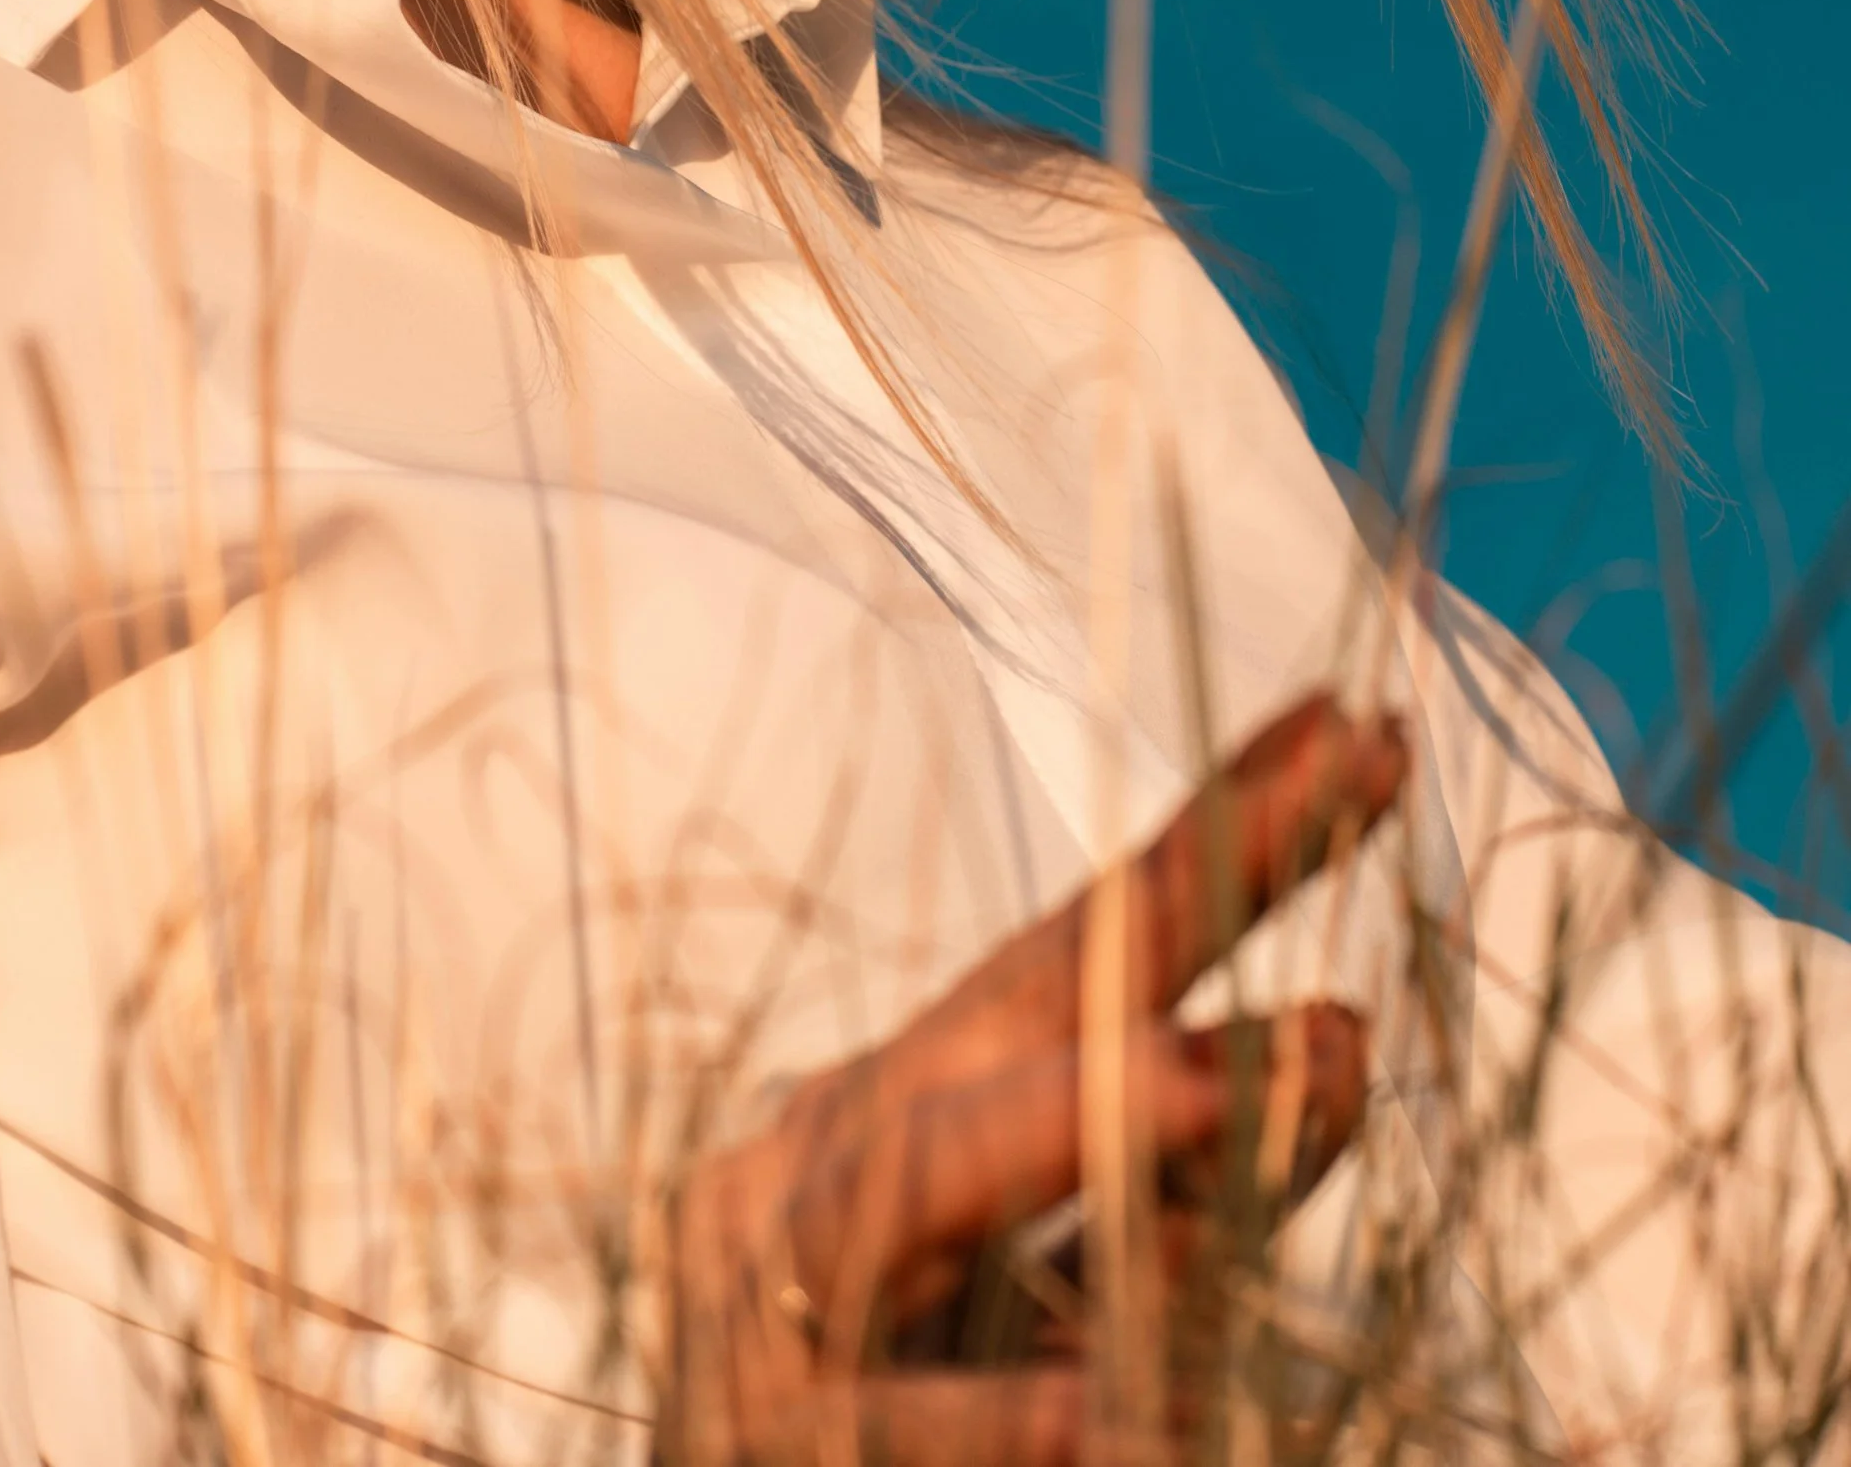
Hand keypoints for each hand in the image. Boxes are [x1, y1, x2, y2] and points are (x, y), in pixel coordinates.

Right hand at [664, 695, 1407, 1465]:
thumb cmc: (888, 1401)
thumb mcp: (1060, 1273)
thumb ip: (1193, 1179)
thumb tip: (1340, 1039)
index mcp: (905, 1099)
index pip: (1082, 943)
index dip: (1219, 836)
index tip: (1352, 729)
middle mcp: (836, 1150)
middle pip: (1031, 1001)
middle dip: (1189, 891)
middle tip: (1337, 789)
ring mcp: (784, 1288)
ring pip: (921, 1179)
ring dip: (1069, 1125)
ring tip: (1216, 1082)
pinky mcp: (772, 1447)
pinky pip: (898, 1428)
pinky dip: (996, 1419)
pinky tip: (1102, 1420)